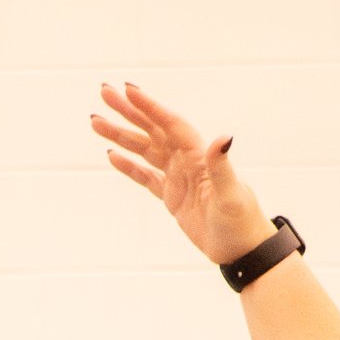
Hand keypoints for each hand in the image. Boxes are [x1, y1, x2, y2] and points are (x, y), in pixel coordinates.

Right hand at [92, 82, 273, 265]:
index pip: (170, 125)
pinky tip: (112, 155)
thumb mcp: (231, 195)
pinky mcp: (172, 197)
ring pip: (144, 150)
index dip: (150, 107)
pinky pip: (146, 177)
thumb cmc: (241, 222)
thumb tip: (224, 137)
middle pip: (152, 130)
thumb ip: (222, 166)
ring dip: (122, 136)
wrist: (243, 249)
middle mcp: (187, 161)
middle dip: (128, 112)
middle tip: (105, 93)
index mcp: (199, 157)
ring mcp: (178, 178)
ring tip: (97, 123)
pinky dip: (129, 166)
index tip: (128, 90)